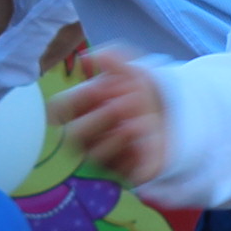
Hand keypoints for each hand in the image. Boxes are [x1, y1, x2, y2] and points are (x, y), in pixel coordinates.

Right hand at [51, 50, 168, 181]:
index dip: (77, 99)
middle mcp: (85, 135)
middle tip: (123, 105)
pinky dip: (135, 154)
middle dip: (99, 117)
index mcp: (78, 110)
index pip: (57, 110)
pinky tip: (147, 141)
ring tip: (140, 122)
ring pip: (95, 154)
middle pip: (74, 134)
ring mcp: (102, 156)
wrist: (174, 114)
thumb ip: (112, 58)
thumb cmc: (141, 91)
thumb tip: (86, 58)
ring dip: (118, 135)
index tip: (100, 88)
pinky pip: (120, 170)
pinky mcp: (122, 173)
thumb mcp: (131, 69)